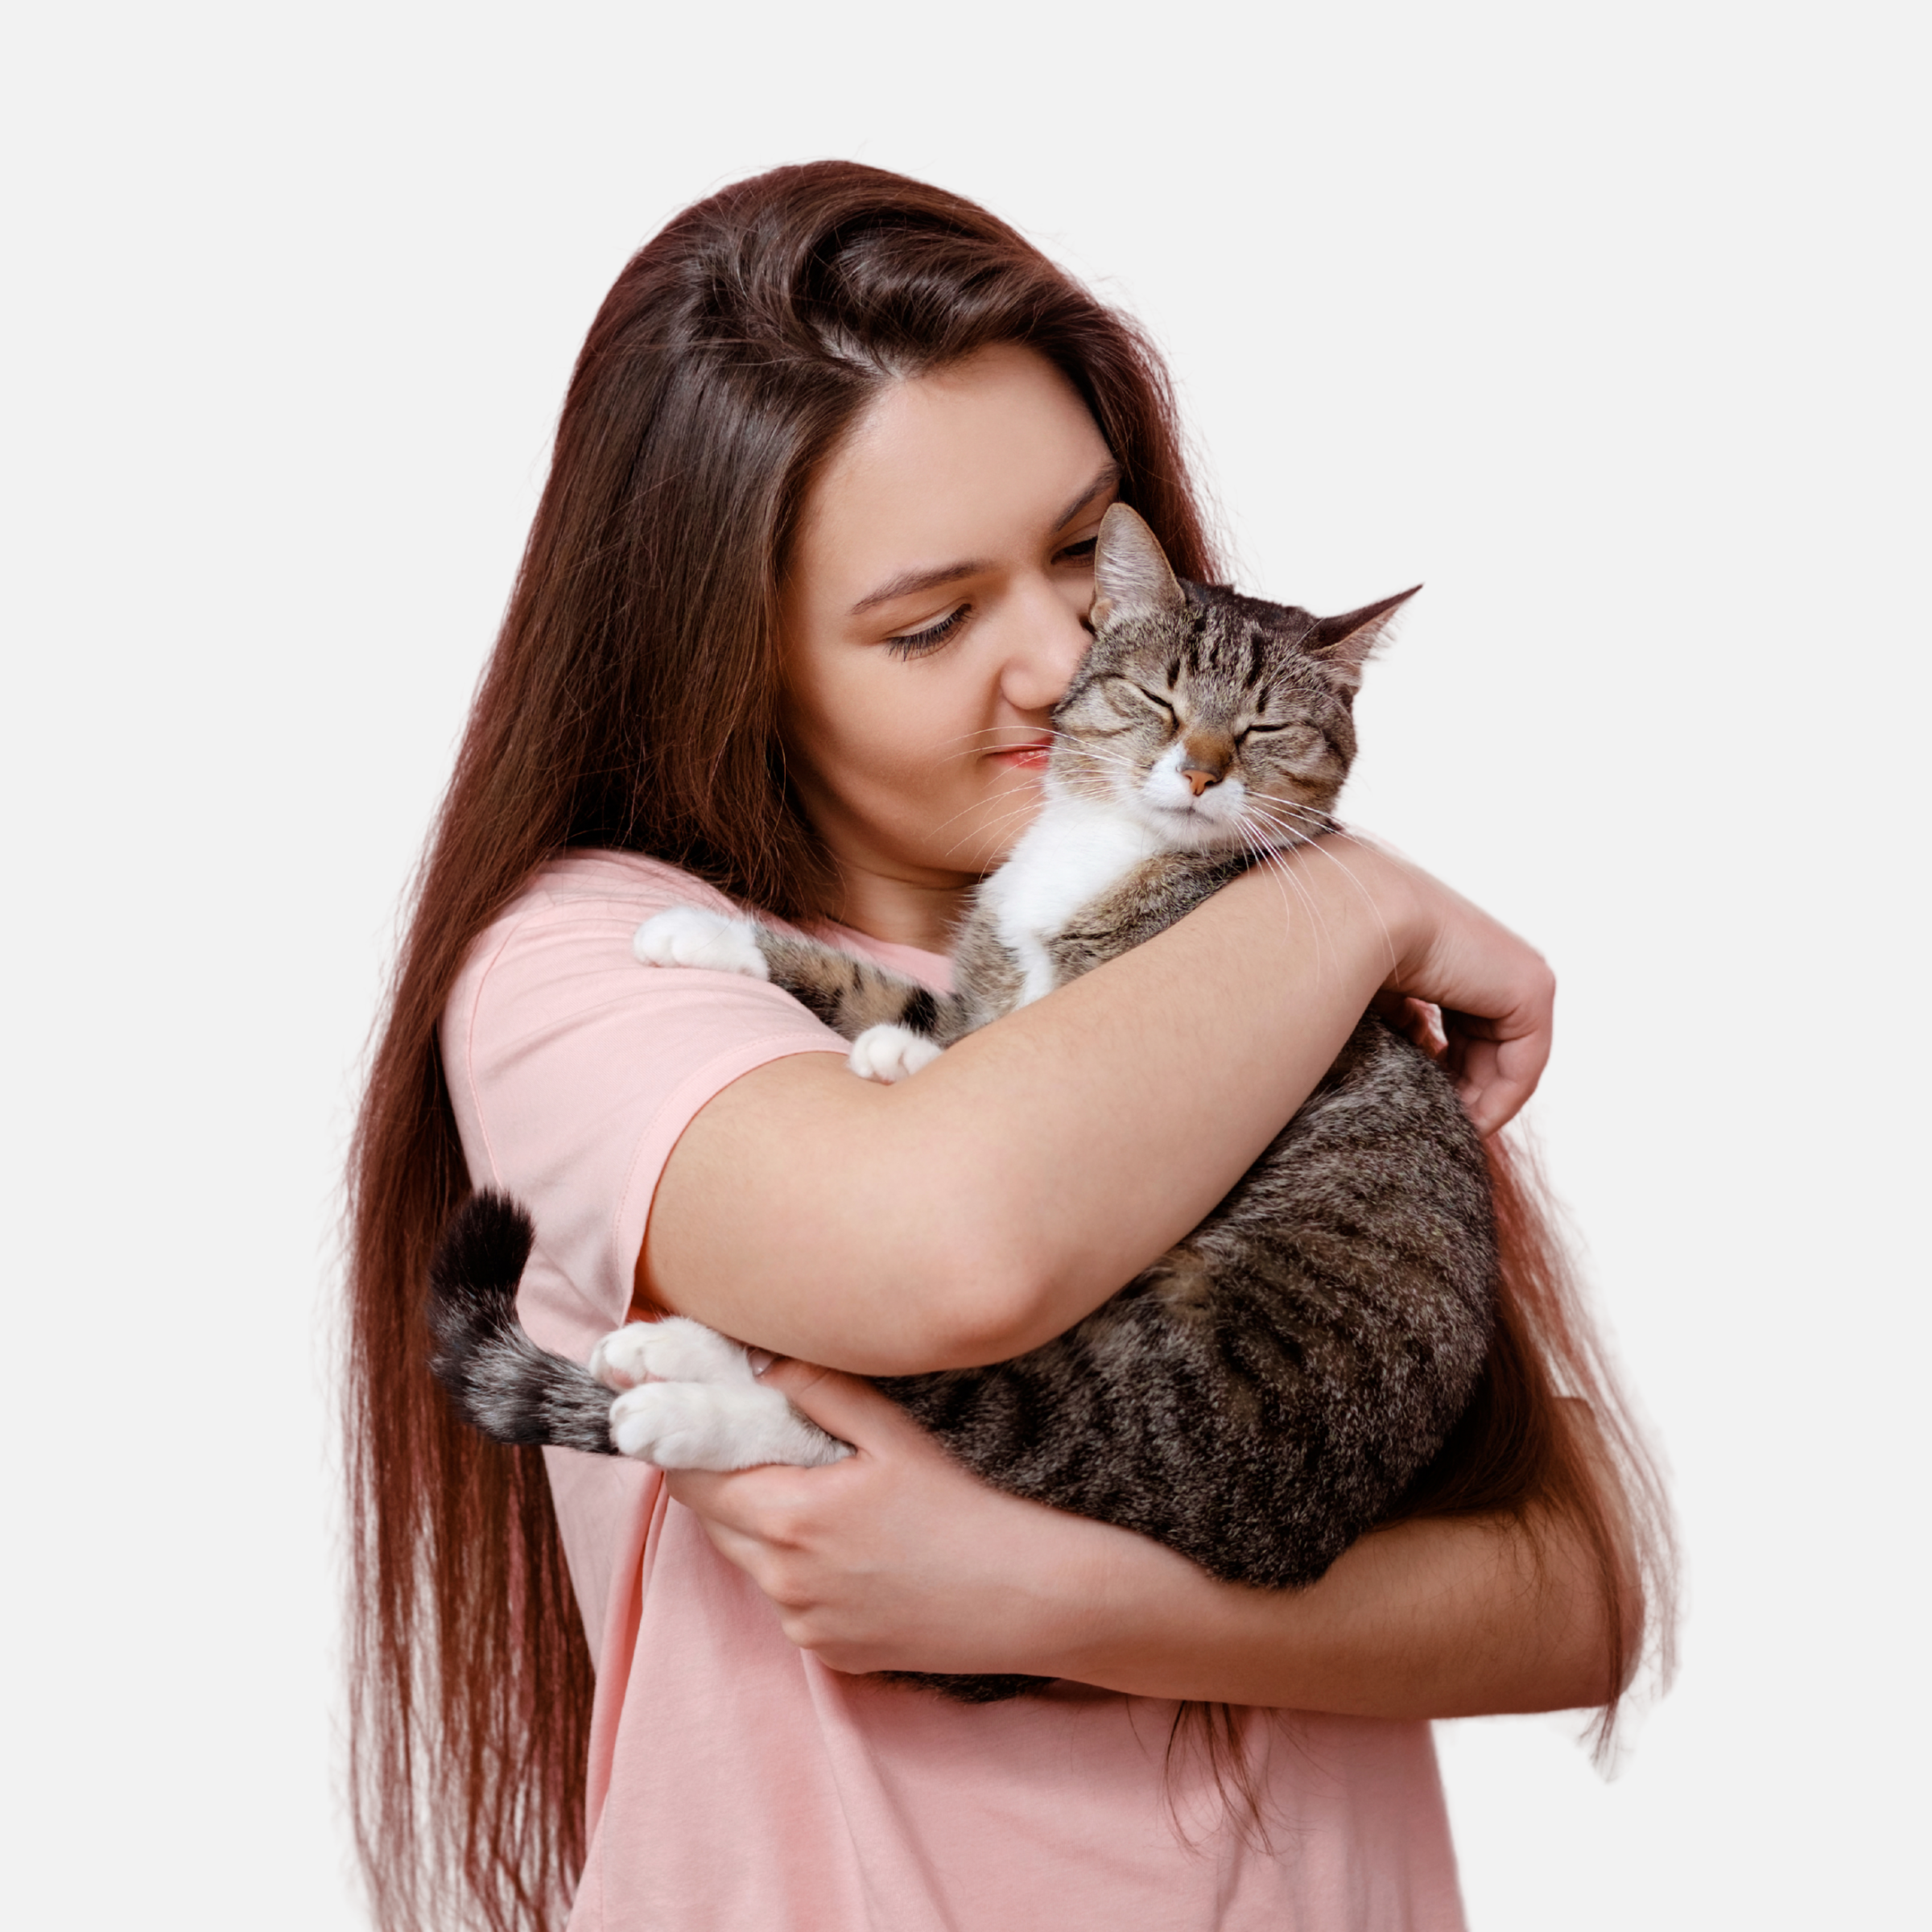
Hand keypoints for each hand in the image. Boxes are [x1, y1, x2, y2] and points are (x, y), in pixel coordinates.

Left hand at [664, 1358, 1120, 1676]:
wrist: (1027, 1597)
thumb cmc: (965, 1508)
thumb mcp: (892, 1434)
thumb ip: (817, 1391)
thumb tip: (760, 1365)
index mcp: (789, 1516)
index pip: (693, 1478)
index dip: (683, 1443)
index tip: (683, 1415)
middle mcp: (782, 1581)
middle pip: (712, 1521)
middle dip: (720, 1481)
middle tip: (755, 1444)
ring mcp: (803, 1625)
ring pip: (749, 1563)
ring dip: (760, 1526)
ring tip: (819, 1495)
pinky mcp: (828, 1654)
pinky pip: (789, 1603)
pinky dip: (799, 1572)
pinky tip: (854, 1550)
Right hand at [1348, 837, 1555, 1134]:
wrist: (1362, 915)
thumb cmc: (1352, 949)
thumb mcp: (1384, 998)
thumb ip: (1404, 1026)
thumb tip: (1413, 1063)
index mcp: (1461, 954)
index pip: (1465, 1027)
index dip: (1444, 1074)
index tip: (1418, 1109)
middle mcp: (1496, 961)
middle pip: (1488, 1048)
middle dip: (1462, 1092)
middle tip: (1433, 1129)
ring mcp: (1521, 973)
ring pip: (1509, 1061)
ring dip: (1478, 1102)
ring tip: (1444, 1131)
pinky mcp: (1532, 990)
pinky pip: (1524, 1065)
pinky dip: (1498, 1100)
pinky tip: (1464, 1123)